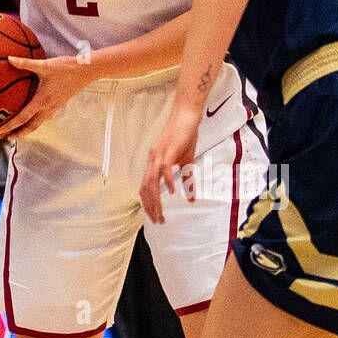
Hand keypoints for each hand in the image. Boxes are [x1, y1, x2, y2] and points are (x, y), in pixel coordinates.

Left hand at [0, 54, 90, 136]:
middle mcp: (48, 107)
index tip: (0, 131)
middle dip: (19, 134)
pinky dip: (34, 121)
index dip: (11, 125)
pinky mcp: (57, 104)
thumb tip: (9, 58)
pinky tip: (31, 116)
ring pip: (38, 123)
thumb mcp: (44, 65)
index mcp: (42, 100)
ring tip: (16, 131)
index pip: (23, 118)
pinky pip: (44, 117)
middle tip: (6, 137)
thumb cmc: (65, 68)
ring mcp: (54, 107)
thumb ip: (25, 63)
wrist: (85, 71)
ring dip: (26, 129)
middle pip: (31, 127)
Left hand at [140, 104, 200, 224]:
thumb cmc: (185, 137)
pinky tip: (173, 192)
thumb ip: (187, 180)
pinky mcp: (168, 151)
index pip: (145, 188)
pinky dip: (167, 182)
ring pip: (152, 183)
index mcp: (153, 163)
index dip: (148, 204)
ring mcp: (158, 156)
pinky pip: (164, 170)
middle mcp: (152, 160)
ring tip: (162, 213)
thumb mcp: (186, 162)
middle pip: (146, 189)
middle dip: (151, 208)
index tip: (155, 216)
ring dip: (156, 200)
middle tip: (158, 221)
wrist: (186, 117)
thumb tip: (192, 198)